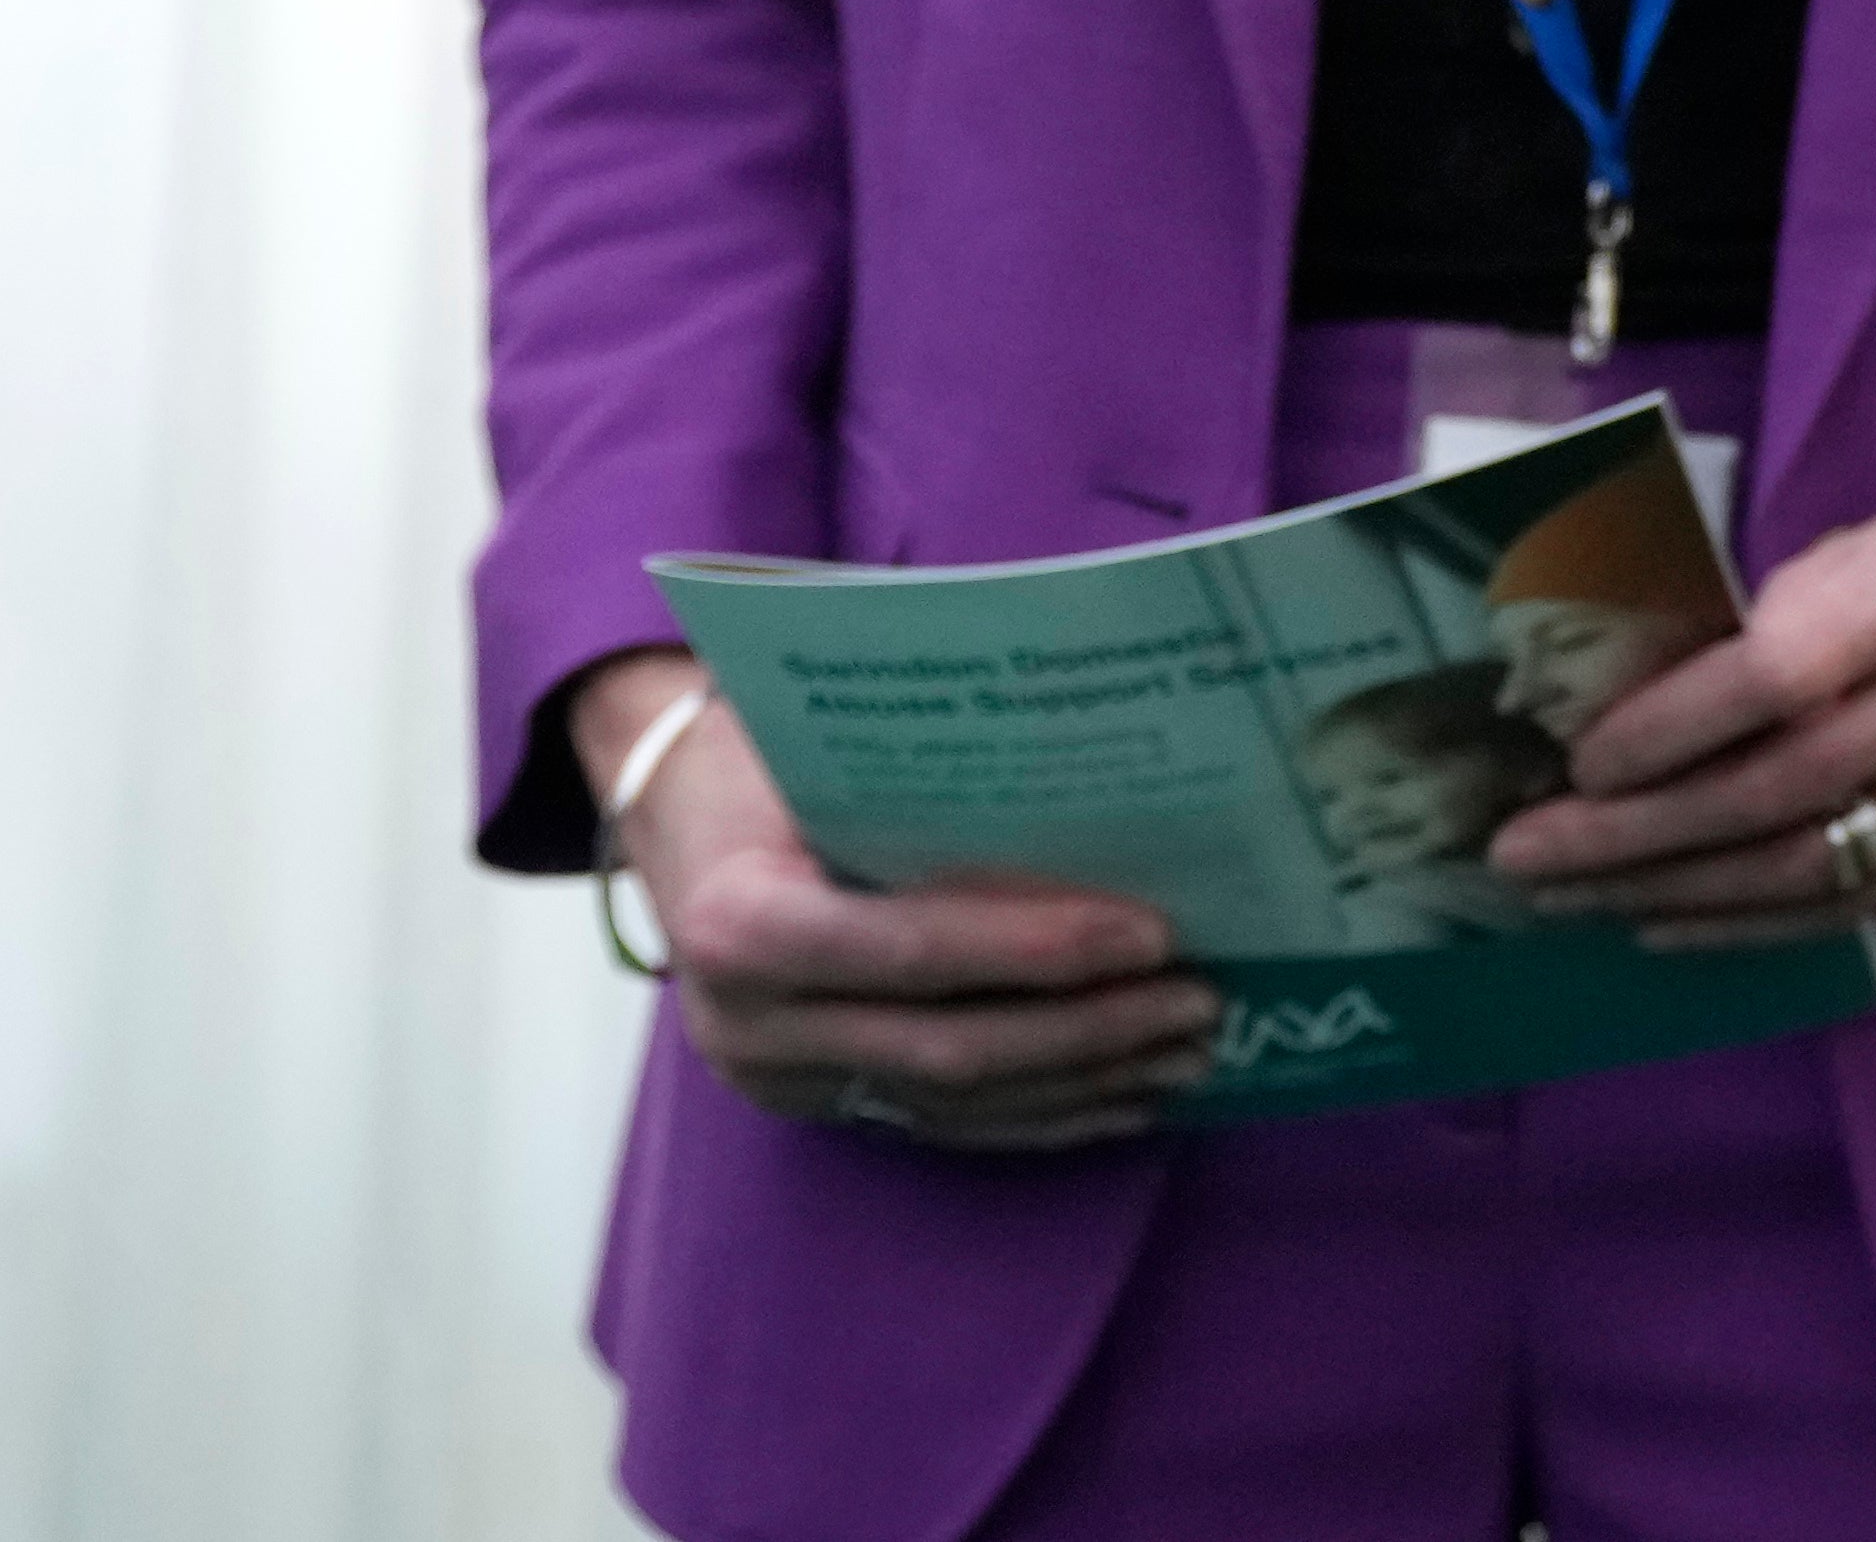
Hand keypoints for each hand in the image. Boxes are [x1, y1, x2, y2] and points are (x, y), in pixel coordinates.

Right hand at [576, 658, 1218, 1150]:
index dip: (1035, 950)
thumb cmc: (763, 756)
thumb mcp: (821, 751)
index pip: (909, 949)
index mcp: (741, 920)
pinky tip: (1125, 1096)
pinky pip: (943, 1125)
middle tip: (1203, 997)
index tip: (1153, 933)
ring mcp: (781, 1079)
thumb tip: (1116, 790)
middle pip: (948, 1046)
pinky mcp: (816, 1106)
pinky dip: (1042, 1114)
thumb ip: (930, 787)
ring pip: (956, 1100)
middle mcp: (751, 1023)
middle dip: (1089, 1029)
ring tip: (1191, 1050)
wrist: (672, 812)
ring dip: (1085, 1081)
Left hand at [1490, 468, 1875, 949]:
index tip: (1577, 763)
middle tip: (1525, 852)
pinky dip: (1745, 925)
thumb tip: (1616, 707)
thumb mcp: (1853, 544)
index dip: (1664, 733)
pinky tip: (1665, 922)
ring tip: (1571, 896)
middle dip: (1628, 836)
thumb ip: (1752, 624)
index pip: (1771, 681)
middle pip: (1767, 793)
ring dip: (1667, 891)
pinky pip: (1849, 904)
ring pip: (1797, 867)